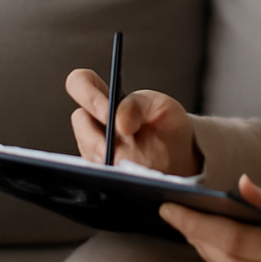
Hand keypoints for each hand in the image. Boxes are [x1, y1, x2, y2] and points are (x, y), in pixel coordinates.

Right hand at [65, 69, 200, 175]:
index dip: (88, 96)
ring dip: (110, 160)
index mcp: (106, 99)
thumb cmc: (168, 128)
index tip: (107, 113)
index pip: (80, 82)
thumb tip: (120, 123)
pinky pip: (97, 176)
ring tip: (134, 166)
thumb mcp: (161, 107)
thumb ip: (139, 104)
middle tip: (118, 148)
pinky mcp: (99, 175)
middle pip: (79, 121)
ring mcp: (94, 150)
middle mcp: (94, 124)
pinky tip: (131, 178)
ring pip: (88, 152)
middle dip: (98, 136)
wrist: (181, 161)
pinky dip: (115, 177)